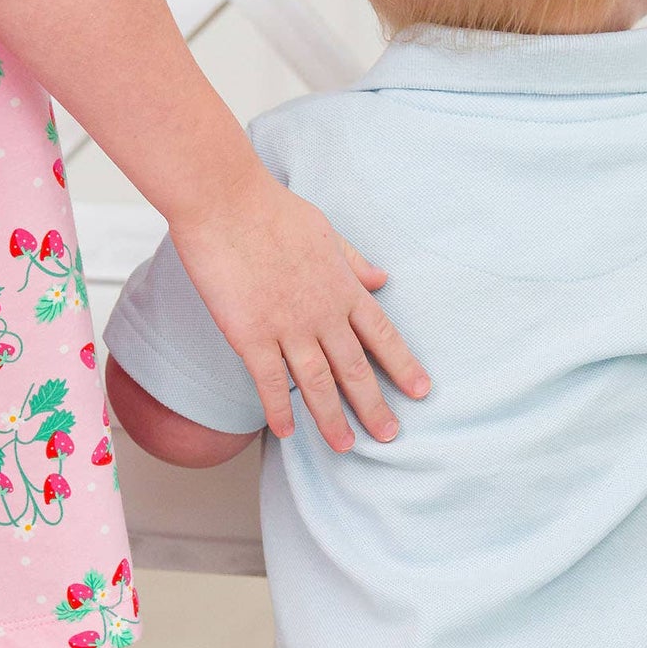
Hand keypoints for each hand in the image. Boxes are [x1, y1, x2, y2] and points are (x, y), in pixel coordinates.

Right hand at [168, 166, 430, 451]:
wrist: (225, 201)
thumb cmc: (272, 210)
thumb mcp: (326, 231)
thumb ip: (353, 261)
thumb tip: (383, 279)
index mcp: (342, 287)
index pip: (381, 334)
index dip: (403, 365)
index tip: (421, 391)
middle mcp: (321, 312)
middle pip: (354, 368)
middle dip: (374, 405)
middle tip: (390, 436)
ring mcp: (286, 325)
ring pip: (317, 382)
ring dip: (332, 418)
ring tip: (345, 446)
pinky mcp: (249, 334)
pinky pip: (269, 380)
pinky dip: (279, 408)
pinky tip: (286, 431)